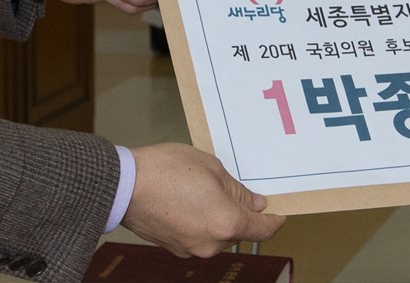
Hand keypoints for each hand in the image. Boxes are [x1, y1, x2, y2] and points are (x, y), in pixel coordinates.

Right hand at [121, 143, 285, 257]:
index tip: (278, 214)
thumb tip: (255, 203)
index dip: (273, 221)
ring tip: (206, 190)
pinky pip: (198, 235)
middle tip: (235, 189)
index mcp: (226, 224)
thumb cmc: (167, 170)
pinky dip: (201, 221)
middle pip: (238, 232)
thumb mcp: (213, 169)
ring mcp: (190, 248)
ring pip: (217, 234)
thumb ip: (238, 191)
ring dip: (219, 217)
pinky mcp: (173, 247)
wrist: (122, 184)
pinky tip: (190, 200)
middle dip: (241, 213)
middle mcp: (211, 243)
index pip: (262, 230)